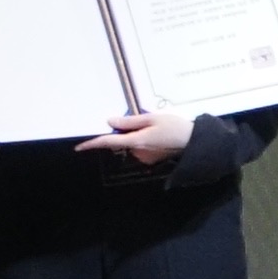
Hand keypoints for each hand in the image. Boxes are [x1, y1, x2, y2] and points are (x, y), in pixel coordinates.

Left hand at [78, 107, 196, 164]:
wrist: (197, 143)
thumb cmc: (176, 128)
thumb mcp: (153, 118)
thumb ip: (130, 121)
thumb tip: (110, 123)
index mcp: (137, 141)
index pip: (109, 143)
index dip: (93, 144)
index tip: (79, 147)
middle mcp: (138, 152)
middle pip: (123, 141)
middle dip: (128, 131)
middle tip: (147, 121)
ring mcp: (145, 158)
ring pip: (133, 144)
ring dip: (138, 135)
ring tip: (158, 128)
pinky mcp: (152, 160)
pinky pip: (142, 148)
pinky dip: (145, 141)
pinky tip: (160, 136)